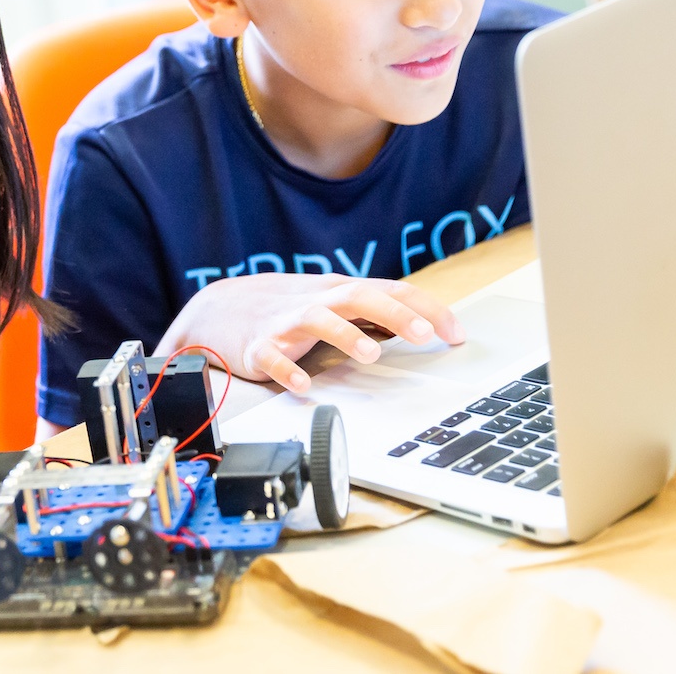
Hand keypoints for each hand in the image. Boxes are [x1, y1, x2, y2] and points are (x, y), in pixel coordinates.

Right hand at [154, 273, 462, 393]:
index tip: (456, 333)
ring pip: (318, 320)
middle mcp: (317, 302)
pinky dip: (287, 370)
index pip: (391, 290)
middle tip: (423, 335)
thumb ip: (372, 313)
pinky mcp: (259, 346)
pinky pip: (273, 358)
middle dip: (393, 313)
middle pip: (358, 296)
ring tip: (371, 355)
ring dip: (345, 335)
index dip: (426, 309)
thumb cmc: (287, 311)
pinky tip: (302, 386)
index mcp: (341, 292)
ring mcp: (286, 323)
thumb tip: (425, 326)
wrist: (218, 311)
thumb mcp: (333, 305)